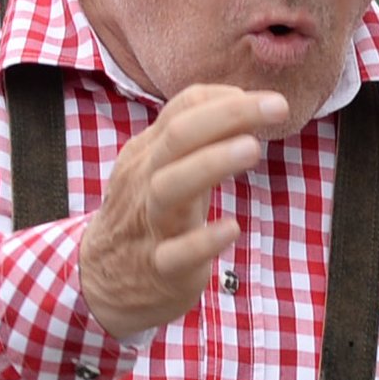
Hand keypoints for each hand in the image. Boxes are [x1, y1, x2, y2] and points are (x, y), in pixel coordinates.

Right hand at [79, 84, 286, 339]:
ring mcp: (150, 224)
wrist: (100, 280)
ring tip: (253, 149)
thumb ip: (201, 139)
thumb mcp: (165, 168)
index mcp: (150, 152)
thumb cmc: (148, 212)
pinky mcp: (160, 268)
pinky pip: (175, 254)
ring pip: (171, 188)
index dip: (227, 100)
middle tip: (277, 107)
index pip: (182, 110)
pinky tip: (231, 227)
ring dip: (212, 163)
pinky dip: (203, 241)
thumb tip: (249, 106)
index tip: (270, 101)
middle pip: (177, 138)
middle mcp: (146, 180)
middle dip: (228, 116)